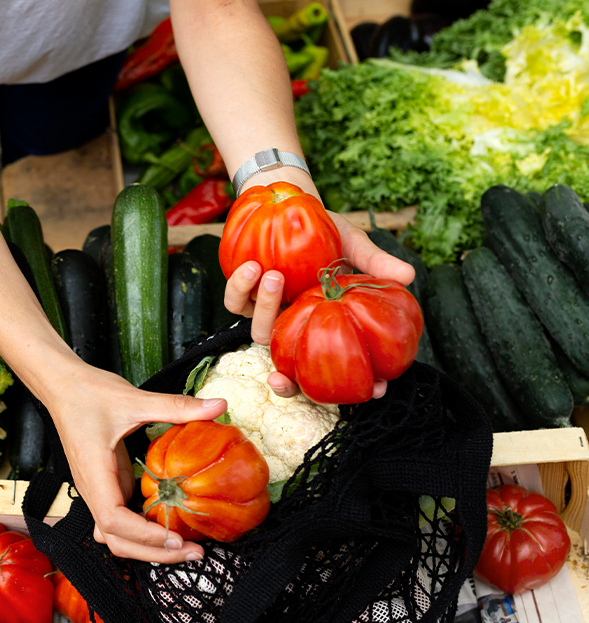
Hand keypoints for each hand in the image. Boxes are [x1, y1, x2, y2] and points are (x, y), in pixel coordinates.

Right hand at [40, 362, 226, 563]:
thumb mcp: (135, 399)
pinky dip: (142, 533)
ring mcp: (98, 491)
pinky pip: (120, 522)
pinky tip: (168, 527)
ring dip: (148, 548)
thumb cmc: (89, 393)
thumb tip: (219, 405)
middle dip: (154, 553)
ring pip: (116, 537)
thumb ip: (175, 405)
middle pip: (116, 541)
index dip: (144, 535)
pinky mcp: (105, 487)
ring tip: (185, 548)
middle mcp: (93, 490)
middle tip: (195, 553)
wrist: (62, 388)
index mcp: (94, 473)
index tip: (175, 537)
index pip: (113, 521)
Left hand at [223, 210, 415, 398]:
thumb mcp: (354, 246)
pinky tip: (252, 266)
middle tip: (284, 377)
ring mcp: (268, 314)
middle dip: (287, 381)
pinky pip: (235, 302)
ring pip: (260, 334)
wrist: (290, 208)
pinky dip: (240, 287)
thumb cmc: (326, 231)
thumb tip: (410, 275)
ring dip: (267, 309)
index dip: (349, 389)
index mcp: (323, 323)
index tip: (375, 391)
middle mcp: (296, 325)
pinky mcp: (243, 296)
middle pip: (290, 368)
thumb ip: (375, 263)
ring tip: (275, 275)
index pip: (334, 367)